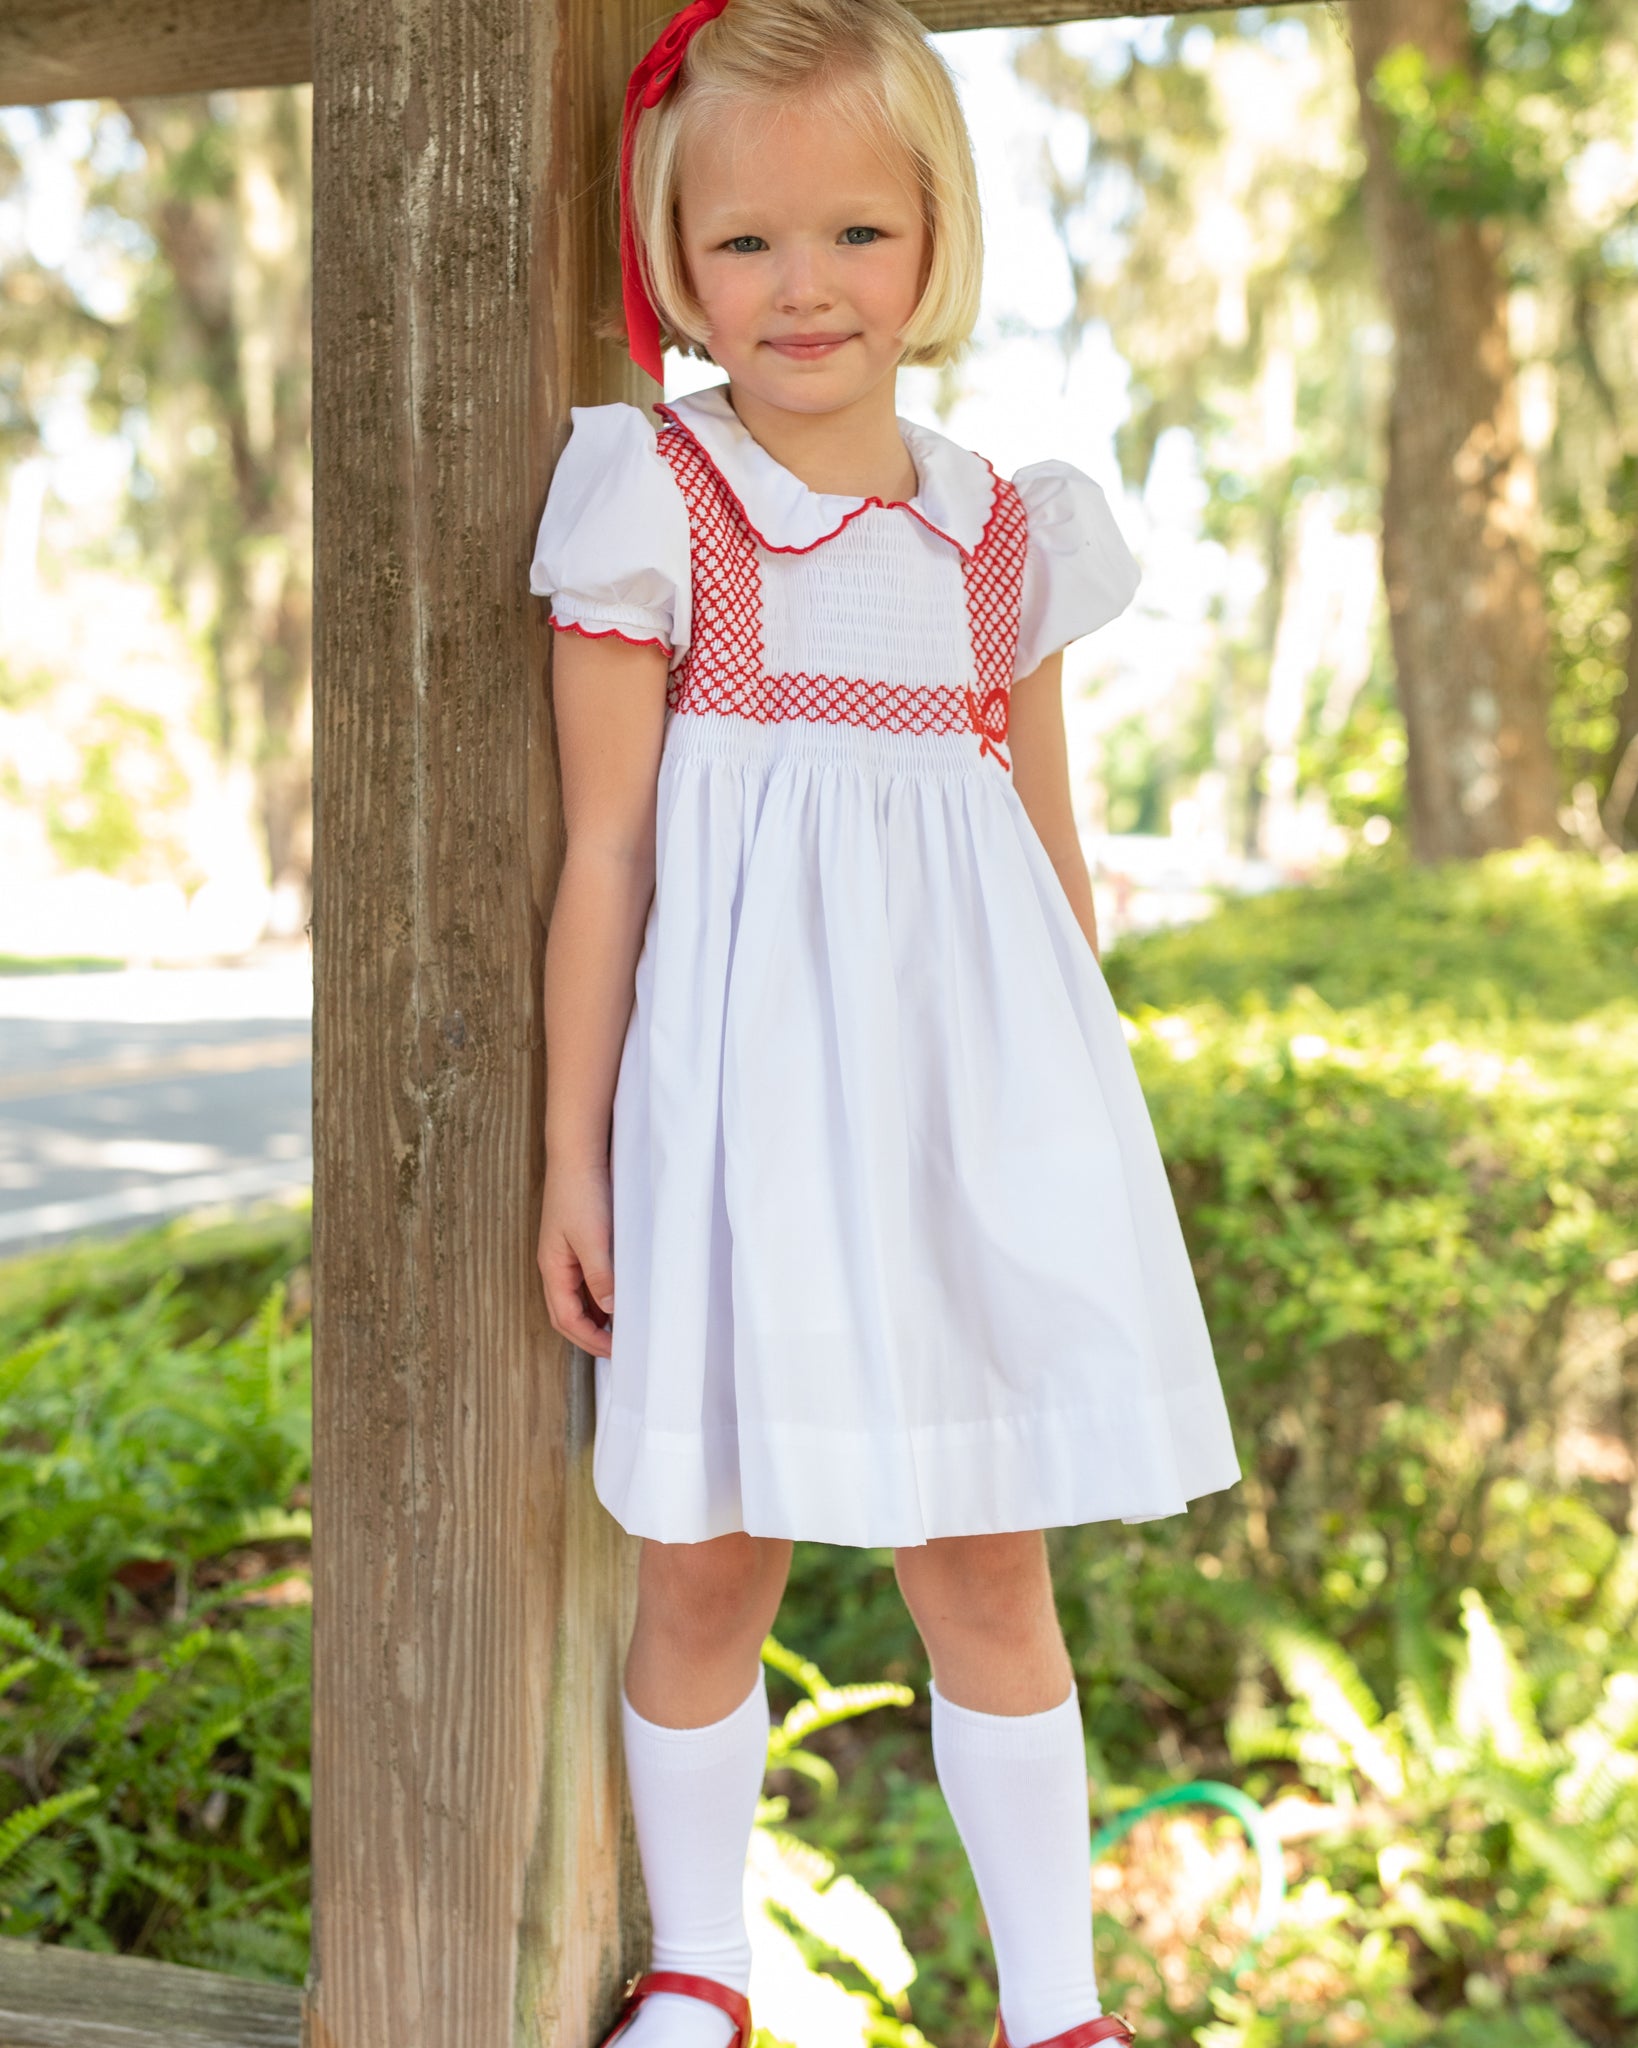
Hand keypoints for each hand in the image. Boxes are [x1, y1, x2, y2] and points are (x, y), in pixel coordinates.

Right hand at [538, 1157, 615, 1357]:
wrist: (578, 1155)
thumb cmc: (581, 1194)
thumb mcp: (593, 1238)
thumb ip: (600, 1275)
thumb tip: (611, 1311)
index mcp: (553, 1268)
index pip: (566, 1319)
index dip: (590, 1339)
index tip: (617, 1350)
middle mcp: (556, 1266)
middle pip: (566, 1314)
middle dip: (589, 1336)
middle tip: (618, 1348)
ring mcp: (565, 1255)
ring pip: (576, 1299)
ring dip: (594, 1317)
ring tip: (621, 1329)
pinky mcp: (578, 1243)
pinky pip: (585, 1281)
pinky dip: (599, 1296)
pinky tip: (617, 1297)